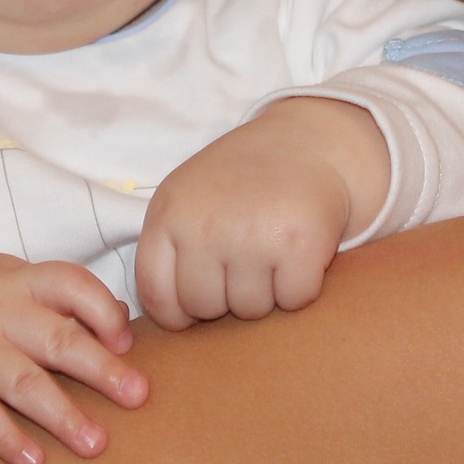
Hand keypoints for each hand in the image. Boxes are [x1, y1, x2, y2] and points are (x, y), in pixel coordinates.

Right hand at [0, 253, 149, 463]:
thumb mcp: (10, 281)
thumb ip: (59, 299)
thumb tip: (122, 323)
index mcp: (21, 281)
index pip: (70, 283)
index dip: (103, 311)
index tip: (126, 342)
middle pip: (56, 337)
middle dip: (101, 368)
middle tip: (138, 396)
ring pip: (22, 381)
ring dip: (62, 414)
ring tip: (95, 444)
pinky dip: (6, 437)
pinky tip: (33, 461)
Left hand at [135, 99, 390, 330]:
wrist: (306, 143)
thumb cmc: (240, 183)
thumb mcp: (187, 199)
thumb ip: (168, 248)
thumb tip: (166, 320)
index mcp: (169, 214)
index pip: (157, 294)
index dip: (178, 311)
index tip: (199, 301)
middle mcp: (206, 226)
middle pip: (204, 308)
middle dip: (225, 297)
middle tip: (243, 263)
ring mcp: (252, 236)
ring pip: (251, 310)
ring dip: (265, 292)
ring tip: (271, 253)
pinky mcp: (299, 245)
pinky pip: (294, 300)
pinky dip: (301, 286)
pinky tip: (297, 254)